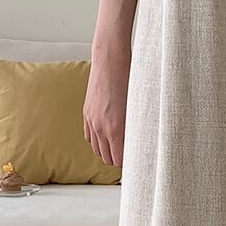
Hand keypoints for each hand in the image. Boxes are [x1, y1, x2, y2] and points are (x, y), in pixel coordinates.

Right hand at [83, 42, 129, 167]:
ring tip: (120, 149)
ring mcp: (92, 121)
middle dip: (119, 160)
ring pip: (98, 150)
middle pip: (108, 159)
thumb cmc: (130, 80)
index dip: (129, 165)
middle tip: (131, 158)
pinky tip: (107, 139)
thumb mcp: (137, 107)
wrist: (111, 61)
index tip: (137, 165)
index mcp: (116, 128)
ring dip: (108, 152)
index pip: (120, 160)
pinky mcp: (87, 114)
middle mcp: (101, 128)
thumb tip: (139, 144)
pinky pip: (89, 138)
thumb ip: (136, 128)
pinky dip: (98, 142)